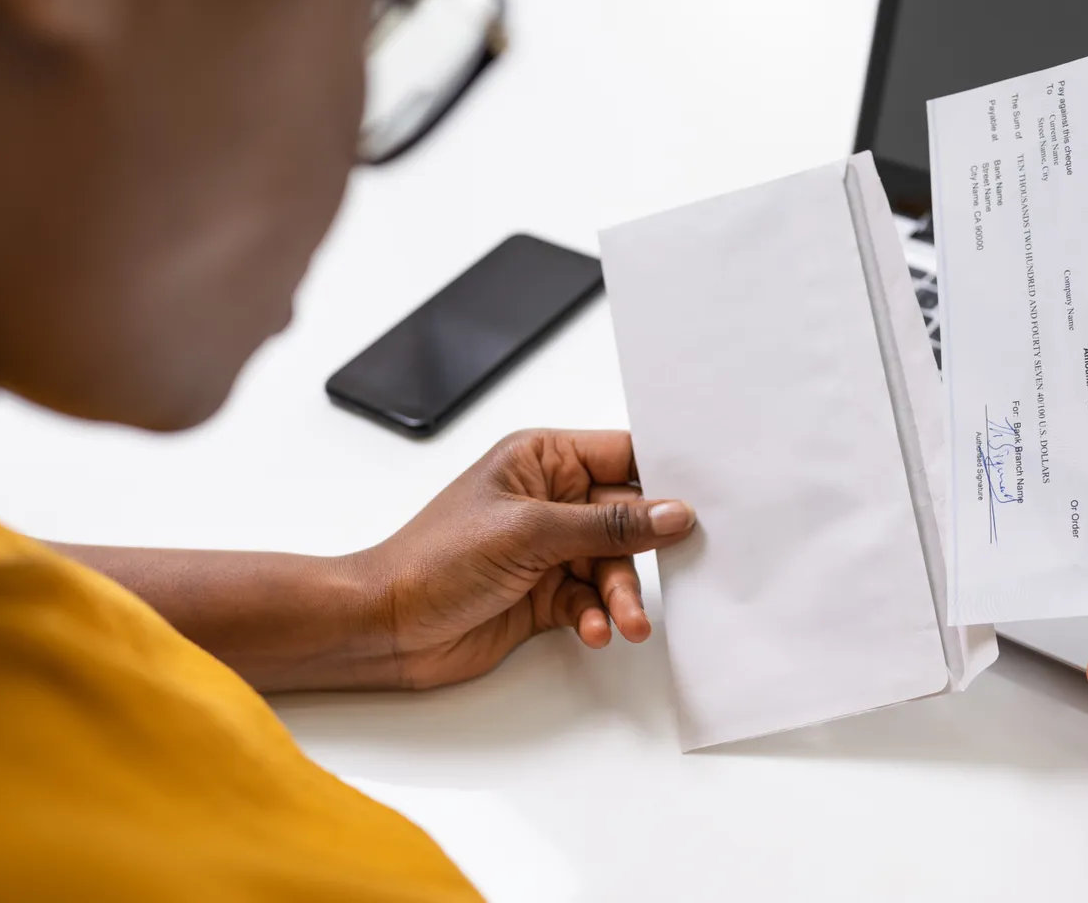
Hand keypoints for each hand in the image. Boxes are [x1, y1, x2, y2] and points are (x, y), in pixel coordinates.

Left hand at [347, 429, 694, 689]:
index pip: (622, 456)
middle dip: (644, 552)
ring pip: (612, 566)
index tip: (703, 501)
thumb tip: (672, 513)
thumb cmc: (433, 560)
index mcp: (541, 459)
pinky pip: (590, 600)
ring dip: (621, 595)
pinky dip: (595, 616)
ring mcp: (546, 549)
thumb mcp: (530, 533)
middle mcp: (549, 499)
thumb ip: (608, 525)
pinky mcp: (543, 593)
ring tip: (624, 622)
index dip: (664, 477)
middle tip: (670, 576)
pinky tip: (590, 629)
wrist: (384, 626)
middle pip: (627, 518)